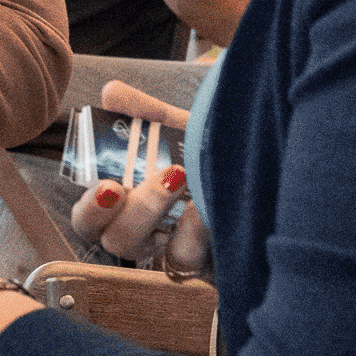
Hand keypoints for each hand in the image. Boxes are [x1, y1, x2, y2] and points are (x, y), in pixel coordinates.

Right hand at [69, 80, 212, 273]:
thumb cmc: (212, 153)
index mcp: (127, 205)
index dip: (91, 209)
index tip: (109, 186)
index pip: (89, 220)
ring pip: (153, 254)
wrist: (266, 167)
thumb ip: (145, 112)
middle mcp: (148, 234)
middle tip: (161, 177)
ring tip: (185, 177)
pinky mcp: (209, 263)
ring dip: (163, 216)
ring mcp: (179, 252)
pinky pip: (192, 258)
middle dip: (136, 210)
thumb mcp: (178, 128)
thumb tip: (111, 92)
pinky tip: (206, 203)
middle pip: (117, 241)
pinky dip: (196, 229)